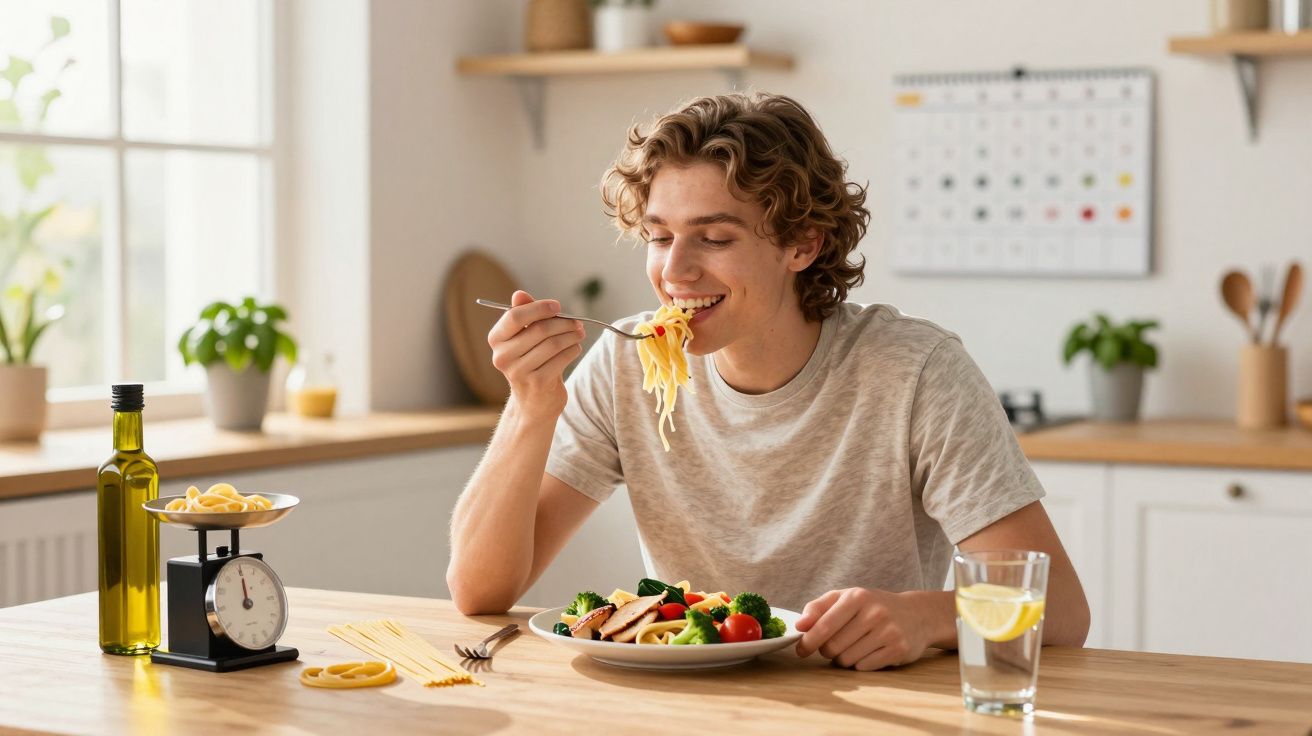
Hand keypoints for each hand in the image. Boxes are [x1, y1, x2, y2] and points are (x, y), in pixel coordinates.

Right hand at [487, 290, 585, 416]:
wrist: (533, 403)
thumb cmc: (530, 362)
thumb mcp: (524, 338)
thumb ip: (523, 315)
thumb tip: (519, 294)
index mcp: (496, 340)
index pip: (514, 316)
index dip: (539, 308)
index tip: (557, 306)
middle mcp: (502, 356)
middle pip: (539, 329)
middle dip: (563, 323)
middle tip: (577, 322)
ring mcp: (519, 372)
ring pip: (553, 344)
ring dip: (571, 336)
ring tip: (579, 334)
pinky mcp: (537, 383)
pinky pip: (561, 358)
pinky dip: (572, 350)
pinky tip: (575, 348)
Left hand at [794, 588, 933, 670]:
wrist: (916, 614)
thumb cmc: (873, 606)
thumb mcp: (846, 597)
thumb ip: (818, 608)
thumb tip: (799, 626)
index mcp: (856, 596)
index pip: (824, 625)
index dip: (808, 641)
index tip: (801, 650)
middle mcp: (874, 613)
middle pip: (833, 646)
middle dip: (828, 650)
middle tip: (835, 645)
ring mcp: (888, 631)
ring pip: (847, 660)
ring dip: (844, 659)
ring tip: (854, 647)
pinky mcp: (898, 649)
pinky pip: (864, 667)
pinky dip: (860, 664)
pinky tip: (868, 653)